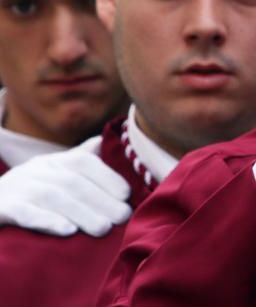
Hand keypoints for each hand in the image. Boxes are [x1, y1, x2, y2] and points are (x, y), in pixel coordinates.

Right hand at [0, 136, 131, 236]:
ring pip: (52, 197)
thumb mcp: (53, 173)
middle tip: (122, 218)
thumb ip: (78, 159)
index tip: (126, 196)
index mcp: (52, 161)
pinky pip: (24, 213)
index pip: (83, 162)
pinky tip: (68, 231)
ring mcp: (17, 187)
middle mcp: (36, 169)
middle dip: (100, 200)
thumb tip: (102, 140)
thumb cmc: (29, 192)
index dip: (107, 176)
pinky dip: (47, 221)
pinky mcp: (1, 207)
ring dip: (81, 212)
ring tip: (103, 229)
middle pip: (72, 182)